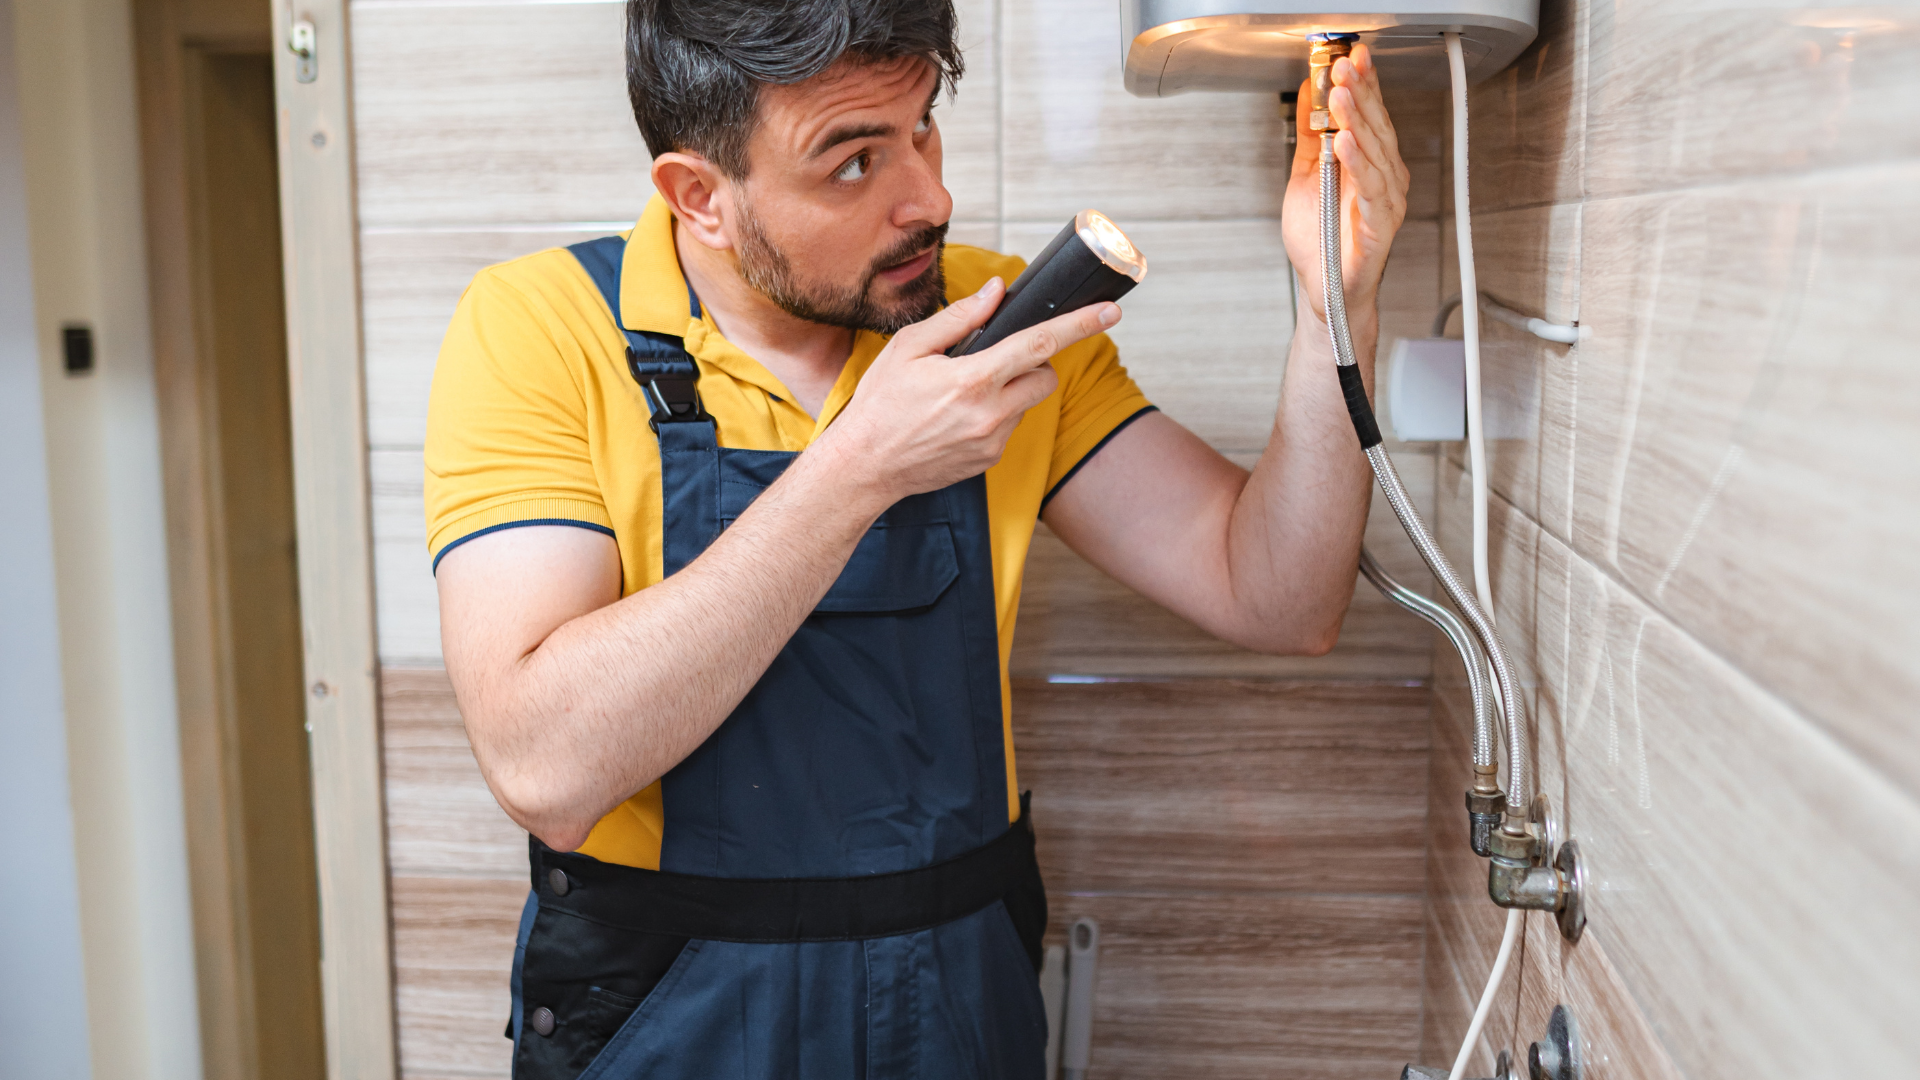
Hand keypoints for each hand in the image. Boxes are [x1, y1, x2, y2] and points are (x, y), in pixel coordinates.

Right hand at [819, 277, 1120, 500]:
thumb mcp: (909, 348)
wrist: (864, 466)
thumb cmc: (880, 403)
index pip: (1040, 344)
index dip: (1080, 324)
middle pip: (1045, 377)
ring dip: (1011, 391)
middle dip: (1035, 363)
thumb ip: (959, 318)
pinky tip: (957, 418)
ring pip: (1027, 403)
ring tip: (963, 394)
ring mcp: (992, 441)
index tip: (1110, 310)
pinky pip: (1009, 427)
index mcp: (972, 379)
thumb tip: (995, 293)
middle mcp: (990, 413)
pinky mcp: (989, 460)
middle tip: (1000, 360)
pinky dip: (995, 416)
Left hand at [1282, 44, 1409, 324]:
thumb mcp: (1307, 175)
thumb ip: (1311, 136)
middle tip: (1343, 64)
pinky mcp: (1380, 224)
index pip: (1369, 113)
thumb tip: (1309, 92)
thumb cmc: (1321, 239)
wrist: (1324, 290)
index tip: (1350, 55)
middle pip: (1375, 125)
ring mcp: (1386, 200)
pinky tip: (1345, 141)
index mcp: (1370, 162)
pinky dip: (1358, 162)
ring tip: (1340, 93)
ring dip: (1357, 119)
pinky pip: (1371, 188)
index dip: (1362, 82)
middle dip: (1359, 92)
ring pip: (1375, 150)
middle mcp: (1385, 177)